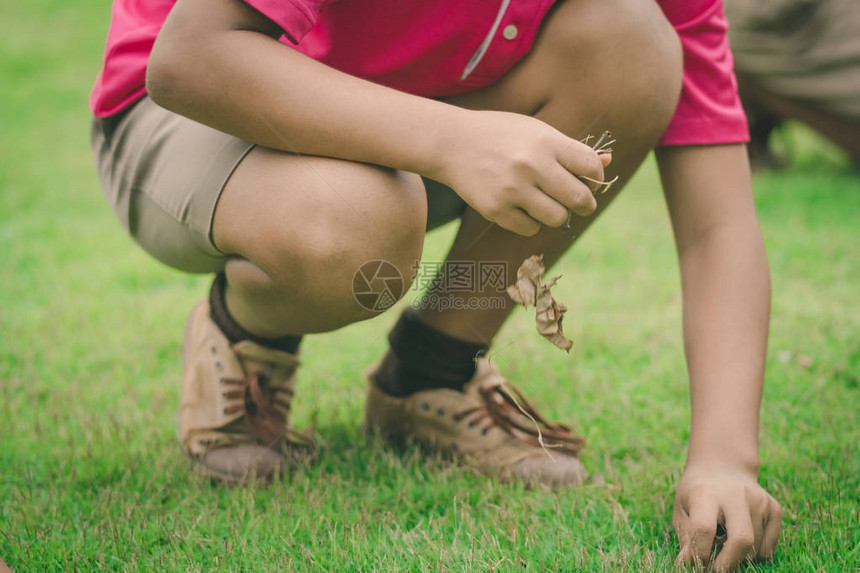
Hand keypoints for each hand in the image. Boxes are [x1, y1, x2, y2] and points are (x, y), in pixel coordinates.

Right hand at [436, 110, 609, 235]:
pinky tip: (523, 208)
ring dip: (558, 215)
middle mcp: (531, 165)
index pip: (591, 167)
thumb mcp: (535, 131)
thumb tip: (606, 163)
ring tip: (547, 204)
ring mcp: (512, 190)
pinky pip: (531, 229)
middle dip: (585, 204)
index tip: (589, 181)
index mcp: (545, 141)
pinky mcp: (495, 210)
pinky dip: (532, 223)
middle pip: (580, 199)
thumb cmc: (500, 134)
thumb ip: (569, 149)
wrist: (451, 143)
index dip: (596, 178)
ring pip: (557, 218)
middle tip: (580, 204)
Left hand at [673, 465, 781, 571]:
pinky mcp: (774, 508)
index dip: (700, 553)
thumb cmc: (697, 492)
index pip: (704, 529)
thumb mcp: (682, 509)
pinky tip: (739, 538)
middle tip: (716, 569)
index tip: (697, 565)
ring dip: (739, 558)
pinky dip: (754, 553)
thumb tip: (685, 566)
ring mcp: (759, 500)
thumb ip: (686, 537)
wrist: (723, 466)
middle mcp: (736, 494)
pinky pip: (768, 547)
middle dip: (728, 563)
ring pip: (756, 548)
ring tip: (724, 546)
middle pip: (742, 540)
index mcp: (706, 492)